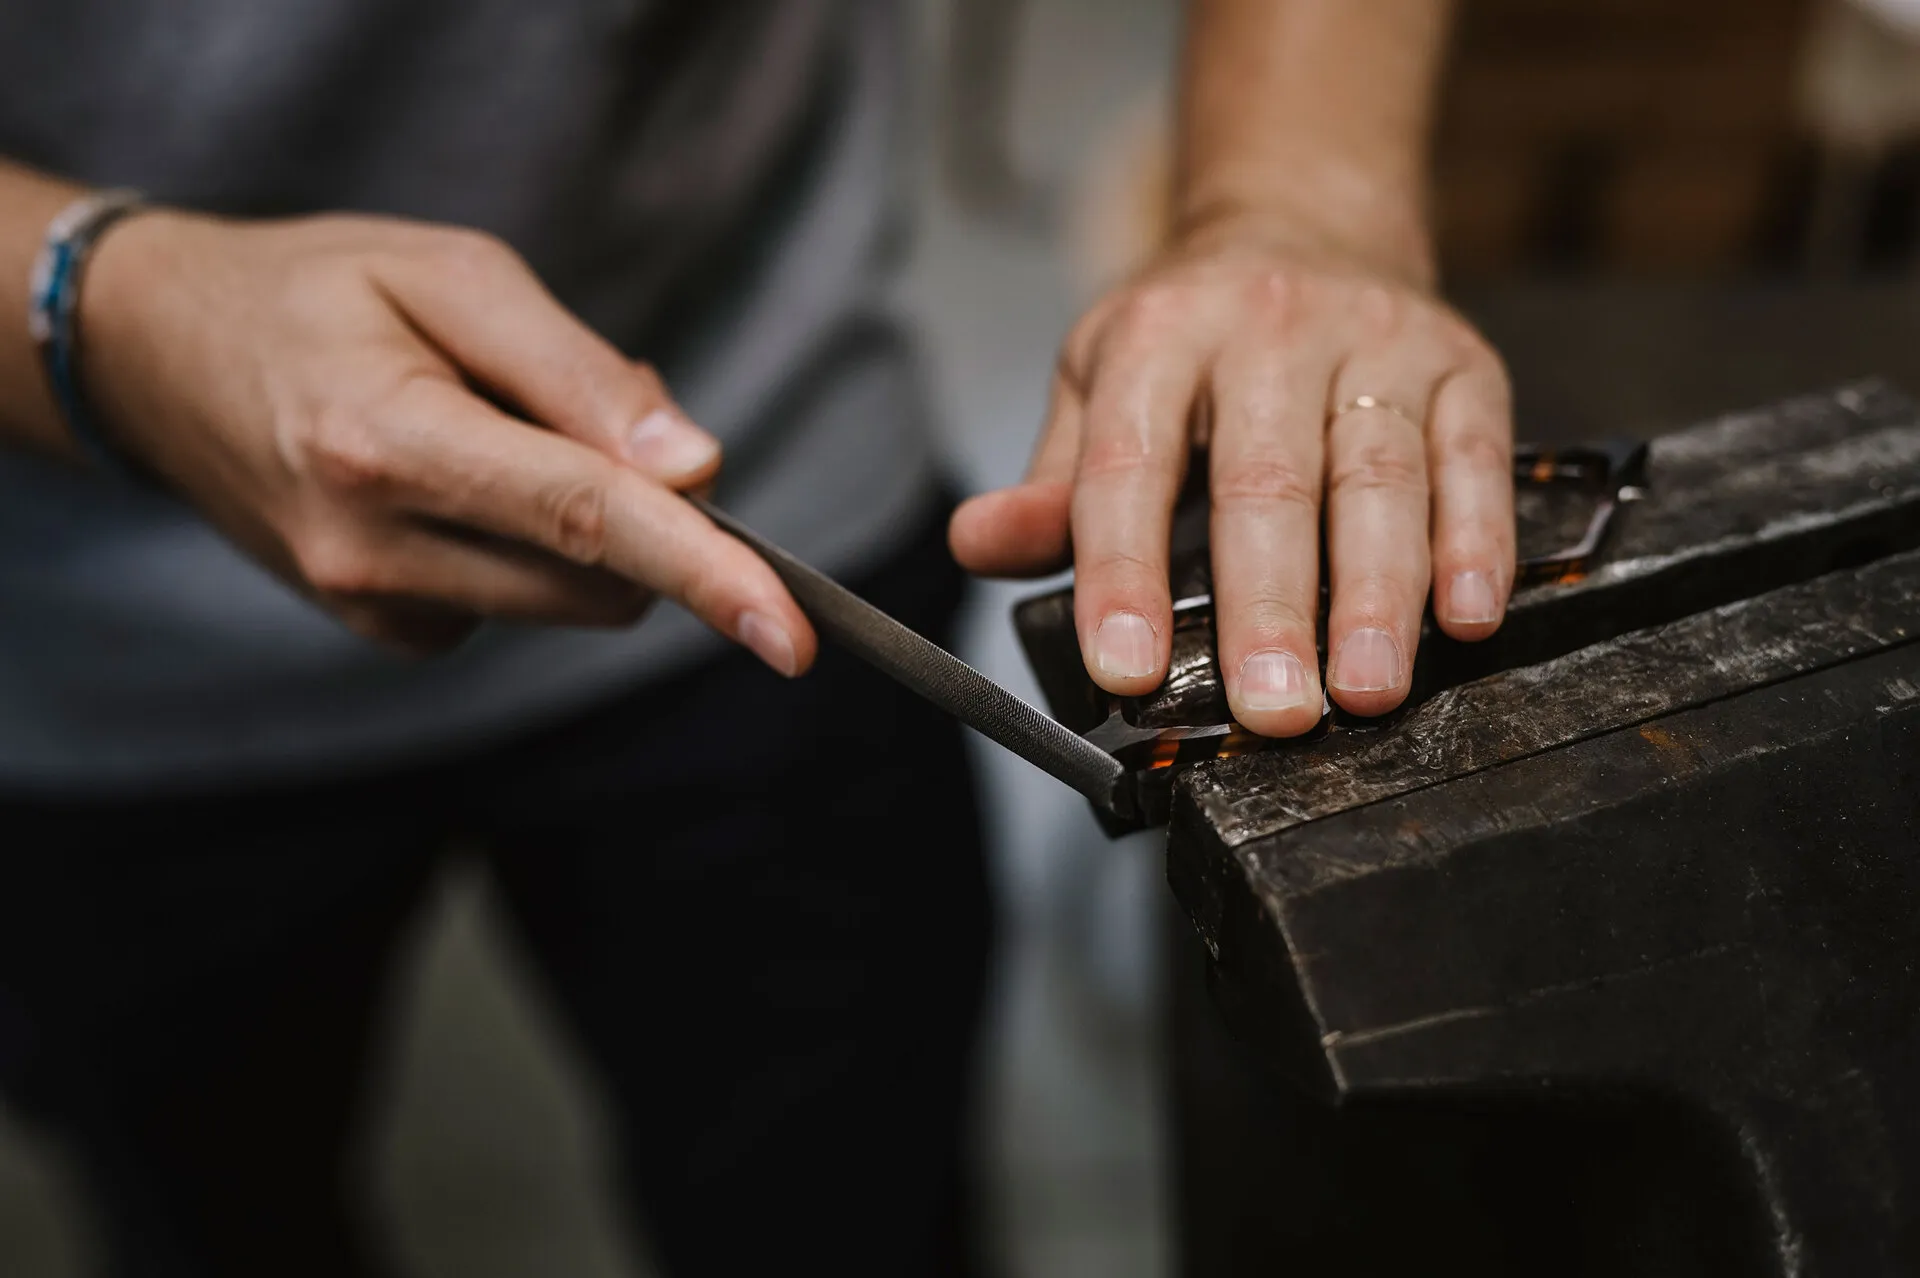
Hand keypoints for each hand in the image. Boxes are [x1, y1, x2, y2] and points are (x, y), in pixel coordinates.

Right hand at [79, 209, 813, 671]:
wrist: (156, 354)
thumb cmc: (314, 292)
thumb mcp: (451, 275)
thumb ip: (580, 374)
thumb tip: (696, 468)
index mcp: (384, 440)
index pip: (582, 521)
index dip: (703, 571)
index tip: (788, 629)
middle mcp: (370, 548)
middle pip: (595, 582)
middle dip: (647, 519)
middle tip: (580, 413)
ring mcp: (368, 605)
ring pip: (565, 603)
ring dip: (583, 532)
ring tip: (491, 431)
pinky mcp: (380, 631)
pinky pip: (514, 608)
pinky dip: (526, 552)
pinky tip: (455, 482)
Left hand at [950, 216, 1513, 735]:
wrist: (1308, 224)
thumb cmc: (1191, 336)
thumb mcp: (1097, 385)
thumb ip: (1053, 483)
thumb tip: (977, 546)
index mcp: (1159, 338)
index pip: (1130, 469)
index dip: (1124, 574)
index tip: (1127, 670)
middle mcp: (1268, 328)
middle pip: (1267, 482)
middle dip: (1269, 608)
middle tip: (1272, 711)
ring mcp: (1376, 341)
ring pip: (1380, 476)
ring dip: (1377, 594)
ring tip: (1366, 690)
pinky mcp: (1464, 362)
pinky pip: (1476, 456)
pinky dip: (1477, 541)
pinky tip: (1466, 619)